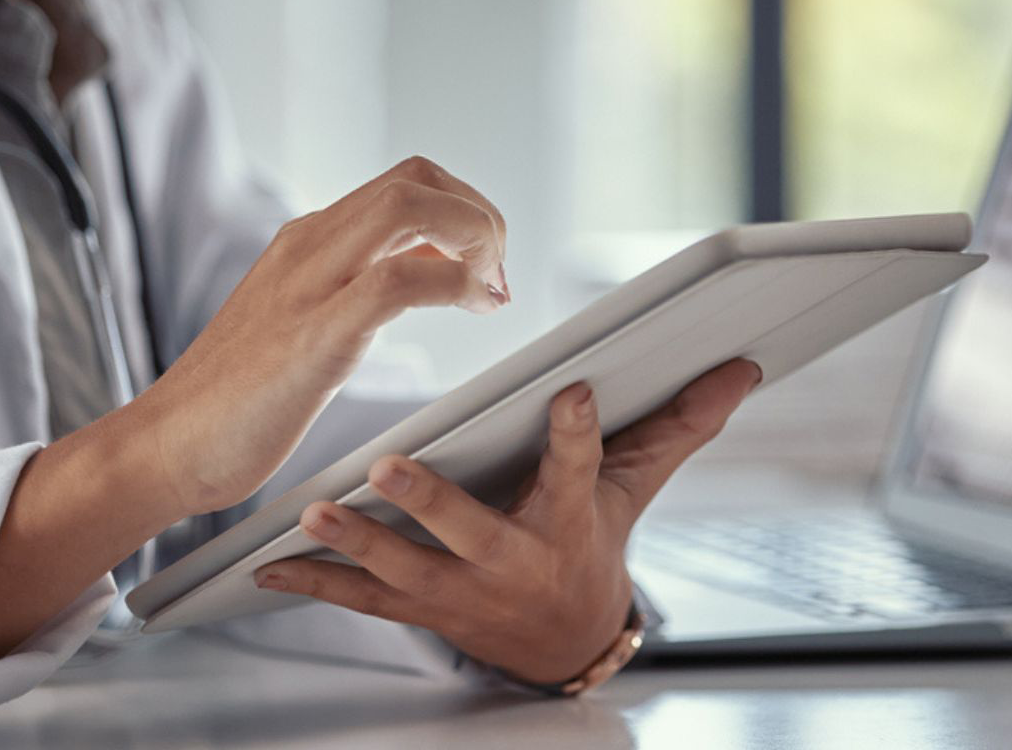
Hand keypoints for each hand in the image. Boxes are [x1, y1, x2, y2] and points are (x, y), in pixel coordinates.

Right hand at [137, 156, 508, 515]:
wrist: (166, 446)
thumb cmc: (236, 400)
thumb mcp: (305, 322)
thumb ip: (358, 289)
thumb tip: (429, 273)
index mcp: (307, 241)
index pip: (405, 182)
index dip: (462, 212)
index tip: (485, 268)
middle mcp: (308, 245)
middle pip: (415, 177)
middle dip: (478, 216)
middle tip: (496, 277)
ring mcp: (308, 284)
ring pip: (409, 204)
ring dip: (474, 236)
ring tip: (490, 291)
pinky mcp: (313, 335)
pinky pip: (397, 280)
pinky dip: (452, 283)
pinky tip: (470, 308)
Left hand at [251, 358, 762, 684]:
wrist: (564, 643)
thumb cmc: (594, 544)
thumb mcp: (637, 488)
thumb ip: (679, 424)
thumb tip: (741, 367)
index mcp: (567, 522)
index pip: (579, 470)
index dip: (578, 433)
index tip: (571, 392)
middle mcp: (511, 563)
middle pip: (470, 532)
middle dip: (428, 501)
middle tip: (385, 466)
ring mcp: (459, 593)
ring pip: (404, 571)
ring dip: (357, 543)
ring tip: (314, 511)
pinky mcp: (418, 610)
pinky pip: (362, 599)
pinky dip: (315, 582)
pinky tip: (270, 566)